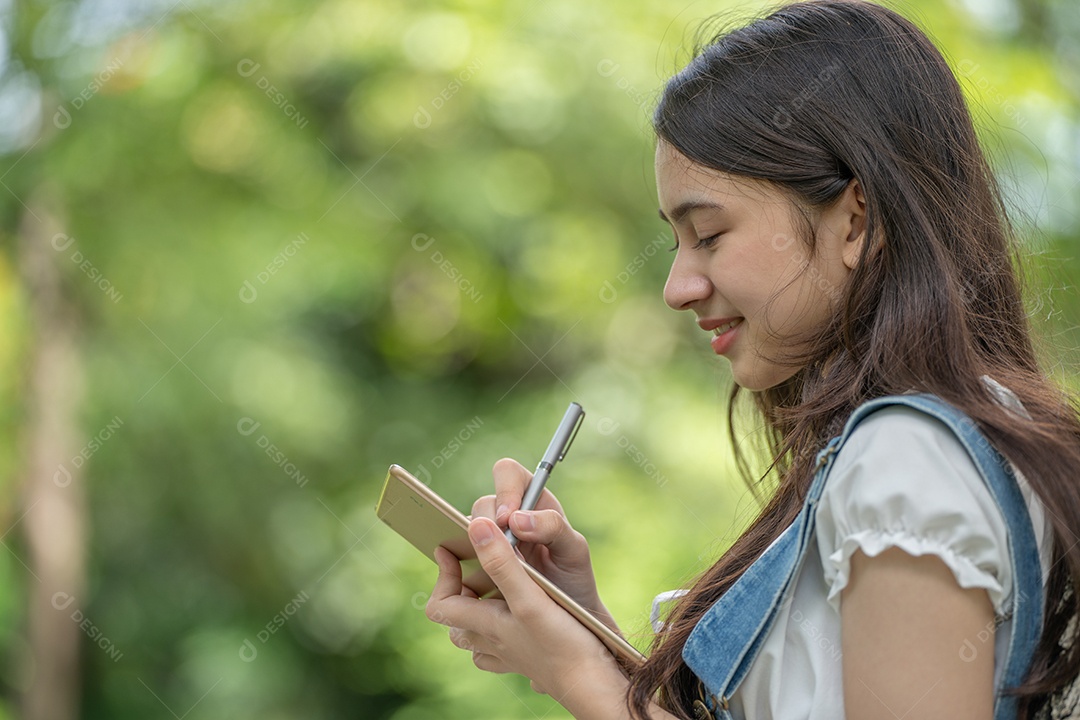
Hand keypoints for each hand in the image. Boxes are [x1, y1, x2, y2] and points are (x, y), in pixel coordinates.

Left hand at [426, 517, 627, 706]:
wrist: (593, 684)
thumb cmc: (562, 642)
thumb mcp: (529, 597)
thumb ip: (501, 563)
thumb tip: (476, 526)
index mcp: (485, 625)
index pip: (441, 604)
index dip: (442, 575)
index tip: (448, 550)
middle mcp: (492, 643)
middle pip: (457, 619)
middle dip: (458, 591)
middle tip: (471, 564)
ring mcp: (510, 655)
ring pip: (477, 637)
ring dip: (478, 611)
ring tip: (492, 588)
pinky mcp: (529, 661)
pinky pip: (501, 651)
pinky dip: (500, 634)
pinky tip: (516, 621)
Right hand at [470, 458, 616, 630]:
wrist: (568, 618)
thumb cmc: (573, 579)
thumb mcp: (573, 552)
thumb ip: (553, 528)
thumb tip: (516, 520)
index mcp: (533, 500)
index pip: (508, 474)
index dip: (504, 491)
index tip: (507, 519)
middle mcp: (508, 515)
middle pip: (483, 503)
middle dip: (487, 524)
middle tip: (499, 550)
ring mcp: (490, 540)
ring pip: (468, 529)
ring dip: (475, 546)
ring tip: (488, 569)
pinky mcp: (477, 564)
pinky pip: (458, 555)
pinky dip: (461, 564)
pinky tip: (474, 581)